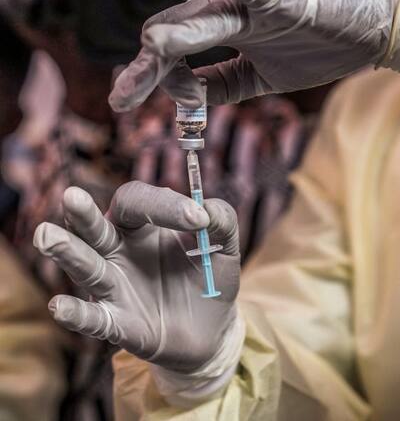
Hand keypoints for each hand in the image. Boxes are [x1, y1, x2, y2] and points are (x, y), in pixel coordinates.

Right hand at [33, 182, 240, 375]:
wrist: (212, 329)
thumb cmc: (211, 277)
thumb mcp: (226, 247)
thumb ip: (223, 220)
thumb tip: (207, 208)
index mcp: (145, 227)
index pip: (139, 202)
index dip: (164, 204)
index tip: (198, 219)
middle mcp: (121, 251)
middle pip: (96, 227)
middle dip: (83, 214)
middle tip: (72, 196)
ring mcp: (115, 287)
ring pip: (87, 266)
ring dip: (68, 252)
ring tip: (47, 235)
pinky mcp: (118, 323)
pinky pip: (94, 318)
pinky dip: (77, 313)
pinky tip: (61, 306)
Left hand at [108, 0, 395, 111]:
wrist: (372, 26)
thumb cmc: (324, 46)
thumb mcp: (265, 79)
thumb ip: (226, 85)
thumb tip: (188, 100)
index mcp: (229, 40)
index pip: (180, 61)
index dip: (155, 81)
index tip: (137, 103)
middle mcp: (233, 20)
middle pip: (178, 40)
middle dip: (147, 70)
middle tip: (121, 97)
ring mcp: (253, 7)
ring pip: (203, 18)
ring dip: (173, 34)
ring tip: (149, 48)